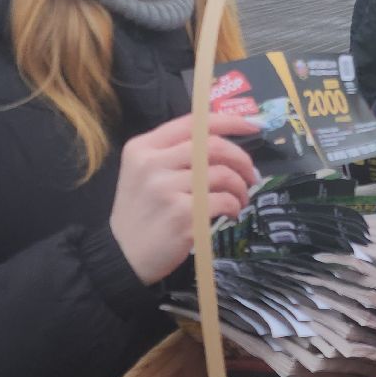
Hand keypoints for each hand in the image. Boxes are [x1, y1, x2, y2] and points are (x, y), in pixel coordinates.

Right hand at [109, 112, 259, 284]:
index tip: (252, 126)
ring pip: (222, 174)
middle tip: (250, 174)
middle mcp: (153, 163)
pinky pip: (223, 201)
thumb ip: (173, 153)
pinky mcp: (182, 215)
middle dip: (241, 158)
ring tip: (240, 198)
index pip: (193, 123)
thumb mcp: (143, 172)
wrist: (123, 254)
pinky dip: (234, 205)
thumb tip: (223, 142)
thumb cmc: (140, 211)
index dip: (229, 121)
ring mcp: (167, 189)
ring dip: (240, 186)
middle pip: (213, 146)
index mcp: (143, 147)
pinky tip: (231, 212)